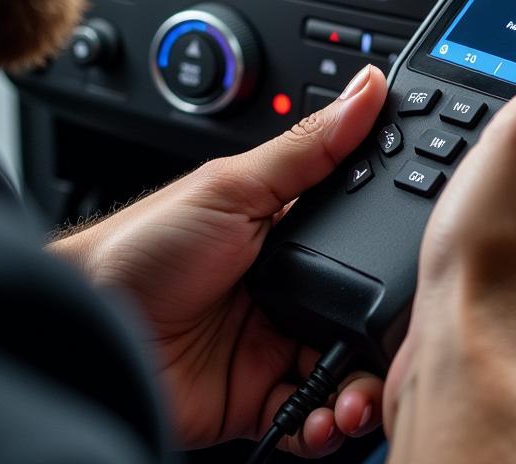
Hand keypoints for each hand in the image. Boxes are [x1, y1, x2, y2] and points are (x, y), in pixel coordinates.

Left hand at [50, 65, 387, 454]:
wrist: (87, 333)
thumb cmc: (143, 246)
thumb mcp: (234, 185)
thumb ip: (309, 146)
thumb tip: (366, 88)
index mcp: (292, 229)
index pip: (367, 237)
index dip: (399, 251)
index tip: (428, 265)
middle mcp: (293, 285)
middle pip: (368, 312)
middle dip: (391, 335)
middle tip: (401, 345)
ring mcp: (277, 342)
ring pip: (350, 370)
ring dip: (364, 390)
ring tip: (356, 397)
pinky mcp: (260, 397)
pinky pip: (315, 418)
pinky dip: (329, 427)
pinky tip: (326, 418)